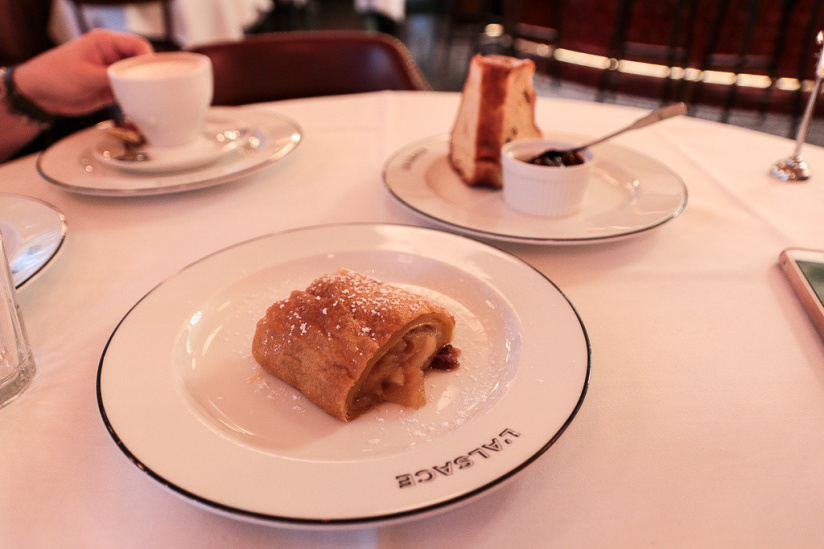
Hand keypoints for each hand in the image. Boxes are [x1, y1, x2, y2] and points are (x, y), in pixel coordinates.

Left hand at [13, 29, 153, 116]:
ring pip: (137, 79)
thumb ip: (114, 77)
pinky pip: (129, 93)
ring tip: (146, 100)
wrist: (38, 94)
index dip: (148, 59)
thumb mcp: (86, 75)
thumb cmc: (54, 75)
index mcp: (105, 42)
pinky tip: (137, 105)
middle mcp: (112, 56)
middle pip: (140, 63)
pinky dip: (134, 99)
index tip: (153, 75)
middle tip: (153, 90)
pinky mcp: (110, 88)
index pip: (138, 45)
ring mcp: (112, 73)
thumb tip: (137, 82)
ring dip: (141, 89)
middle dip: (147, 76)